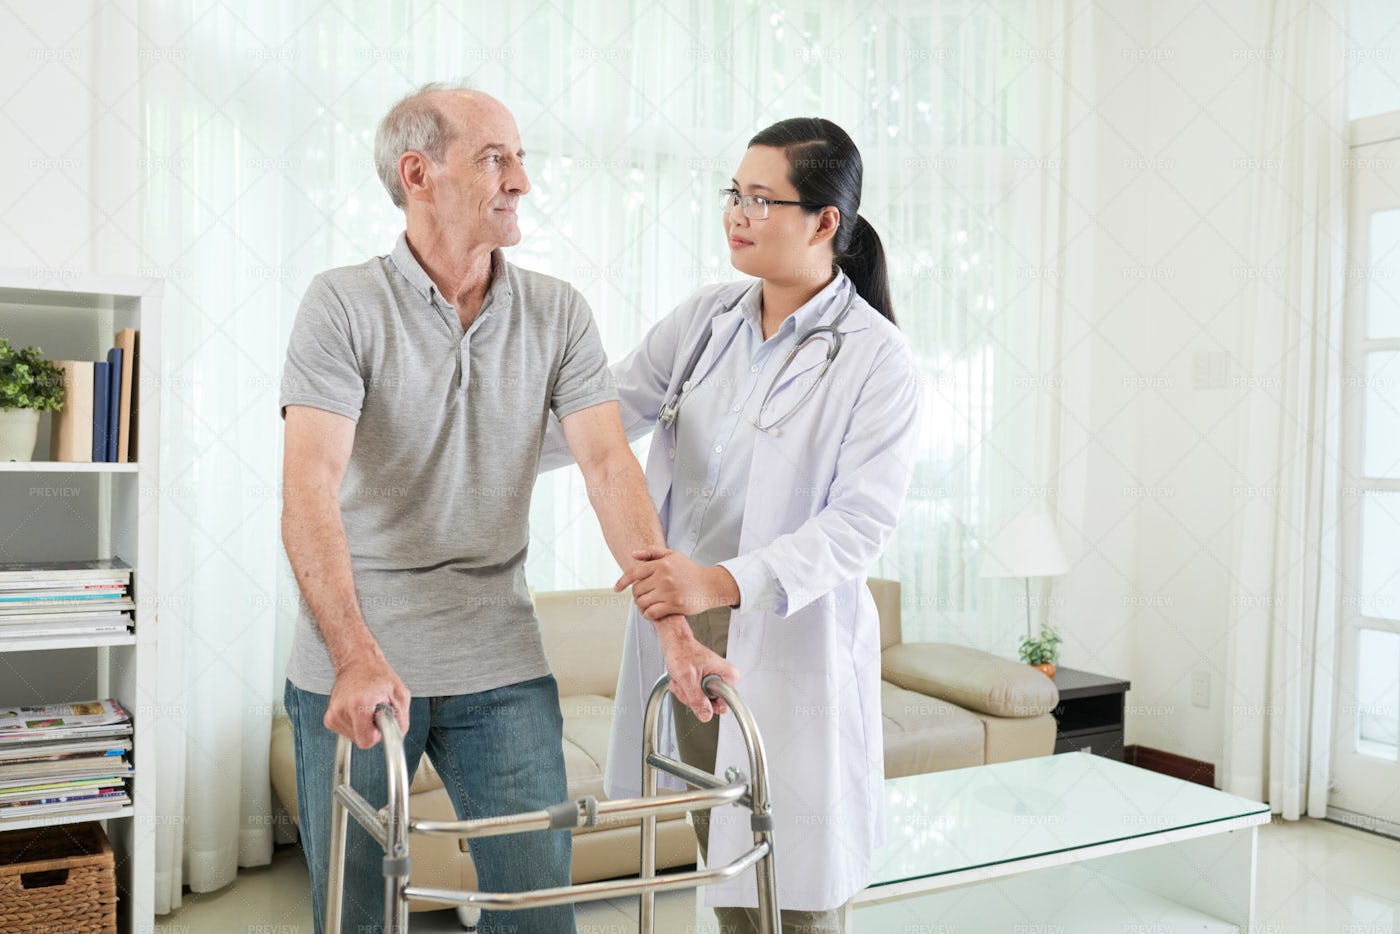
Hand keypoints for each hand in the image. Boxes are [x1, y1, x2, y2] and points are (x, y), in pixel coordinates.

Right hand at [325, 655, 410, 748]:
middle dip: (371, 729)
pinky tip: (358, 710)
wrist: (357, 662)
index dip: (377, 734)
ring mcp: (333, 715)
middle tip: (375, 710)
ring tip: (366, 707)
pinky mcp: (329, 718)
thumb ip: (401, 720)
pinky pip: (347, 733)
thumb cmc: (377, 675)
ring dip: (363, 726)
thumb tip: (397, 737)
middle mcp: (341, 710)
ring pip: (354, 737)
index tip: (380, 722)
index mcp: (359, 704)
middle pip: (360, 740)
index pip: (366, 741)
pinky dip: (355, 724)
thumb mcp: (400, 694)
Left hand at [615, 549, 739, 620]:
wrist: (710, 585)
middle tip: (643, 597)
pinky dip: (648, 614)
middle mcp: (664, 577)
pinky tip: (652, 612)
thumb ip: (652, 553)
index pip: (634, 573)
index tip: (616, 588)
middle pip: (637, 590)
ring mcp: (669, 591)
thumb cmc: (690, 571)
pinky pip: (651, 613)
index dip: (622, 581)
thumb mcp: (673, 556)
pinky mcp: (674, 605)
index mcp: (661, 564)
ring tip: (647, 605)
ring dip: (641, 606)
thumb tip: (633, 555)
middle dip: (637, 595)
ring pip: (642, 602)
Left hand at [654, 616, 738, 721]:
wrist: (675, 643)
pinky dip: (686, 691)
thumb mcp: (688, 678)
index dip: (707, 702)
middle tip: (685, 684)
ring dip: (687, 694)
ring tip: (682, 680)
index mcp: (729, 676)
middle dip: (693, 697)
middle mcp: (725, 679)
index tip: (696, 692)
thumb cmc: (682, 652)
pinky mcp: (707, 683)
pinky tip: (682, 680)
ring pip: (702, 702)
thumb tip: (706, 715)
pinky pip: (697, 697)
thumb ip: (697, 699)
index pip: (724, 704)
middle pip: (711, 705)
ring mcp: (716, 682)